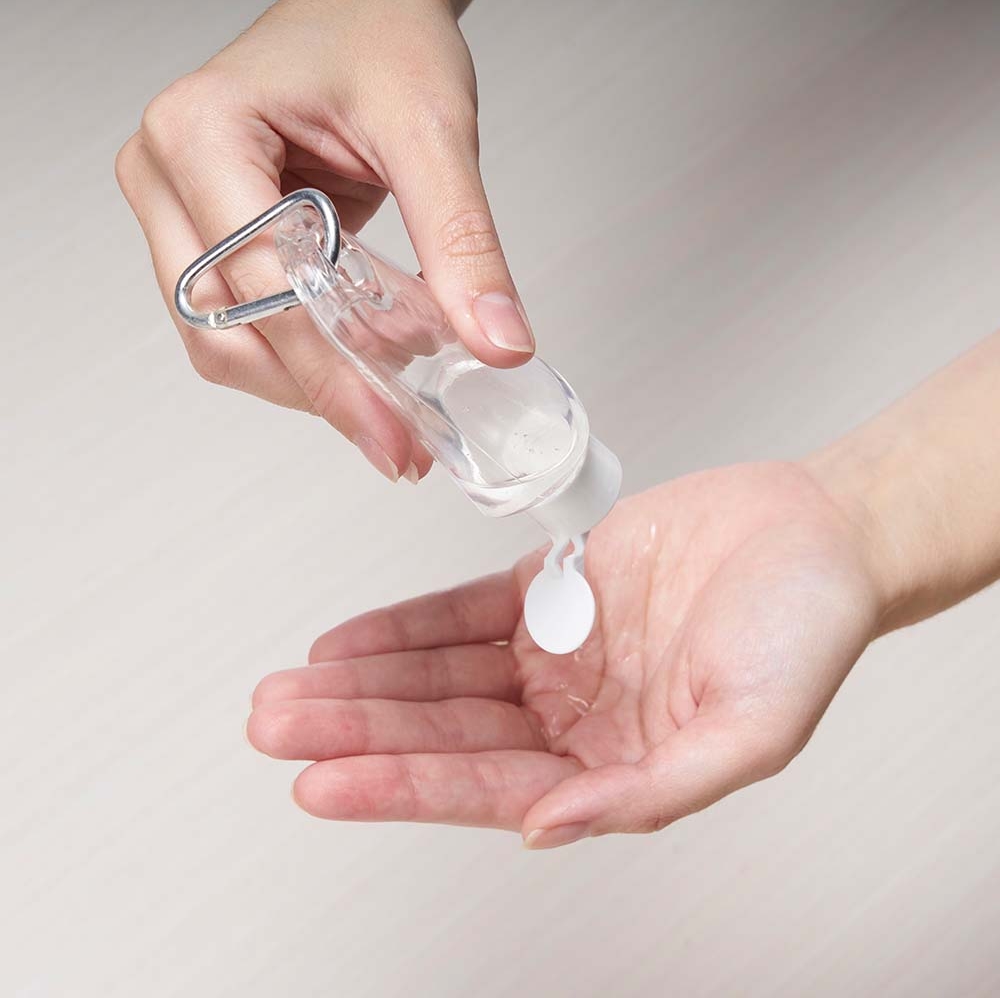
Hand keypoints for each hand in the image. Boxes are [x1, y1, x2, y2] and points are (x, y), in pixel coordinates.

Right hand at [116, 0, 531, 483]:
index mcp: (200, 134)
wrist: (364, 8)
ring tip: (394, 394)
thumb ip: (462, 243)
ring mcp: (181, 212)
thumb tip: (494, 341)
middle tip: (399, 434)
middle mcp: (168, 177)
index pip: (261, 290)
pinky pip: (249, 326)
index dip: (332, 375)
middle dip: (320, 391)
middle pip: (227, 335)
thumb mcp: (432, 131)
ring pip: (229, 345)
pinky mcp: (212, 239)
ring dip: (313, 382)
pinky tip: (369, 362)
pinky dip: (310, 356)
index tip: (392, 433)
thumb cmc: (377, 33)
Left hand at [247, 461, 882, 846]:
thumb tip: (547, 829)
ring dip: (367, 681)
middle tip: (275, 727)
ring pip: (441, 674)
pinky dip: (406, 626)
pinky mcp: (553, 586)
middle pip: (445, 729)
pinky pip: (462, 611)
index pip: (486, 785)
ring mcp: (559, 651)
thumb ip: (649, 792)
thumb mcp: (750, 731)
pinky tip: (350, 641)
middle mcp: (576, 715)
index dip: (402, 784)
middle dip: (359, 730)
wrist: (819, 531)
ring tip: (290, 689)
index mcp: (615, 763)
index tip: (322, 783)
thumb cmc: (805, 629)